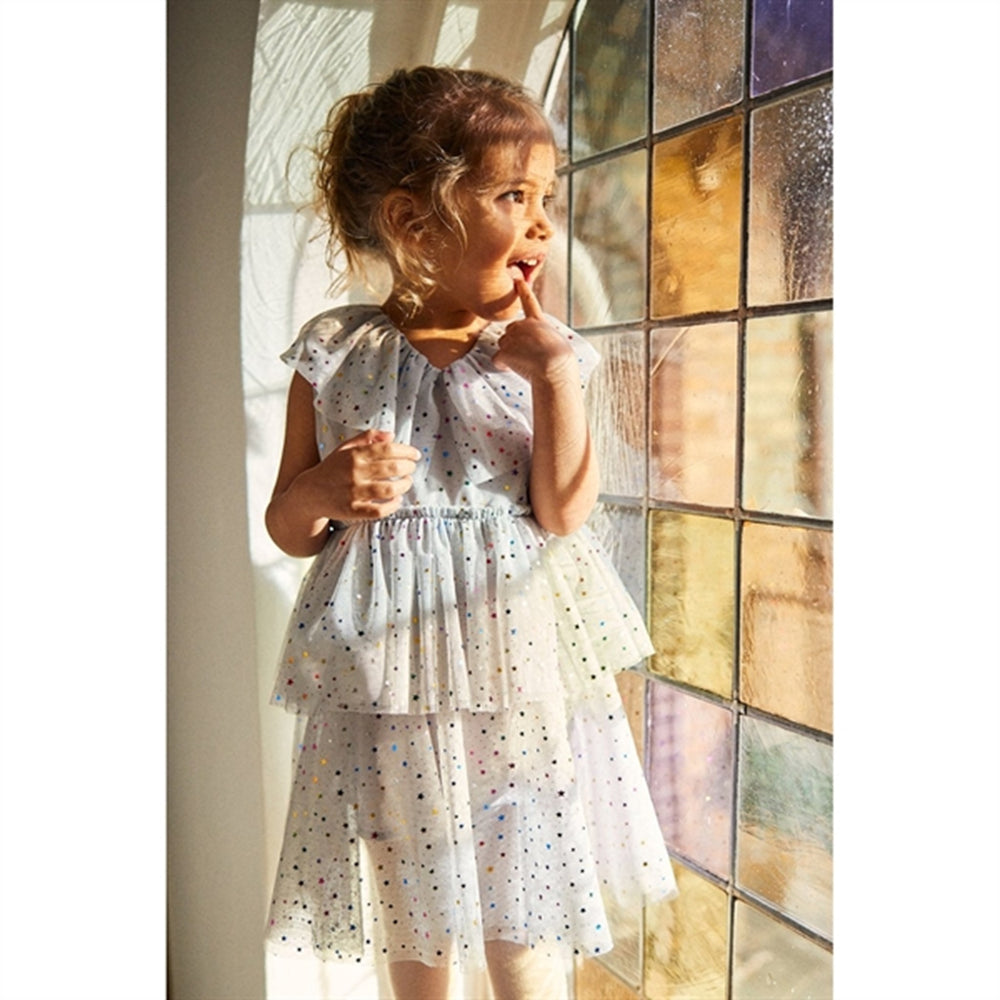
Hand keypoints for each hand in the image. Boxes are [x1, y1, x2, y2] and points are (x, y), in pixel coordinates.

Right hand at [302, 428, 420, 521]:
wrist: (309, 493)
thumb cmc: (331, 469)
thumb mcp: (345, 448)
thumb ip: (367, 438)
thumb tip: (391, 435)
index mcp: (354, 455)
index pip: (387, 449)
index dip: (406, 451)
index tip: (415, 455)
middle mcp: (354, 472)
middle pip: (392, 468)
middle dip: (408, 468)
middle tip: (412, 469)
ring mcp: (354, 493)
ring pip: (389, 489)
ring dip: (404, 486)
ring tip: (407, 483)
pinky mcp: (353, 510)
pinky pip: (379, 510)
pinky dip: (392, 506)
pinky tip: (397, 500)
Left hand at [494, 276, 576, 384]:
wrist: (554, 368)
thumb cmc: (561, 360)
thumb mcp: (557, 340)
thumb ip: (543, 336)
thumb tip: (538, 346)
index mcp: (538, 321)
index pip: (529, 302)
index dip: (524, 290)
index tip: (518, 281)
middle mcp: (522, 325)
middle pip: (511, 331)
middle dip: (515, 341)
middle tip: (530, 355)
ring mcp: (511, 337)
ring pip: (503, 345)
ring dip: (510, 354)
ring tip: (526, 362)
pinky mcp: (504, 351)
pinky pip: (498, 360)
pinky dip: (503, 366)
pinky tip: (515, 369)